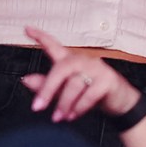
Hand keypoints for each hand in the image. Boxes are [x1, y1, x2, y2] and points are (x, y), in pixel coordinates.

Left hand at [21, 27, 140, 121]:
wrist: (119, 102)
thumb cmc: (89, 92)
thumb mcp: (64, 89)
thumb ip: (45, 85)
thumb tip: (25, 79)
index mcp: (69, 60)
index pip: (53, 45)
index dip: (40, 37)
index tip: (27, 29)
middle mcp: (81, 60)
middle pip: (61, 69)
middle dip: (48, 89)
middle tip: (37, 107)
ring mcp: (96, 68)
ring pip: (74, 84)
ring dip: (64, 104)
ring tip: (58, 117)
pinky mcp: (107, 80)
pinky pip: (90, 94)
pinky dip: (79, 107)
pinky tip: (73, 115)